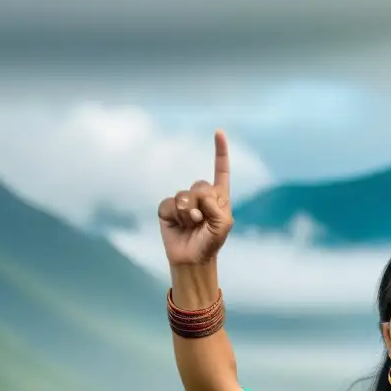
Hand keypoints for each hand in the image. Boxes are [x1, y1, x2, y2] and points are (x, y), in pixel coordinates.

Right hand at [158, 130, 233, 265]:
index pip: (221, 171)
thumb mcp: (222, 226)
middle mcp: (201, 195)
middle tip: (202, 221)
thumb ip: (216, 208)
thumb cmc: (210, 243)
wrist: (192, 258)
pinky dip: (175, 216)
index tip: (218, 132)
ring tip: (192, 225)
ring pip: (184, 195)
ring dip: (188, 214)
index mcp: (219, 197)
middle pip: (200, 185)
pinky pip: (169, 203)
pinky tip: (179, 224)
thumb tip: (201, 195)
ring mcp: (184, 201)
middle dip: (202, 204)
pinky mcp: (168, 208)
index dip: (220, 152)